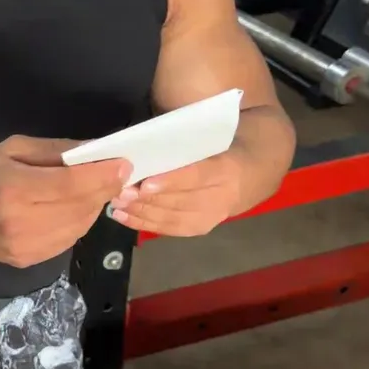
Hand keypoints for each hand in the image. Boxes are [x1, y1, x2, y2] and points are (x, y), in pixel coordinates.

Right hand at [0, 135, 131, 266]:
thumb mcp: (12, 149)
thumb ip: (55, 150)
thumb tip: (97, 150)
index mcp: (12, 188)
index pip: (68, 185)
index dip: (101, 176)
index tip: (125, 165)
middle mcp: (18, 221)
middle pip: (79, 207)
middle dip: (103, 190)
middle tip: (114, 175)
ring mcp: (23, 246)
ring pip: (79, 226)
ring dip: (93, 207)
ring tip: (91, 190)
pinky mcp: (28, 260)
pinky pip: (69, 240)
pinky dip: (79, 222)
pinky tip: (71, 209)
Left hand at [109, 150, 244, 235]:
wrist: (253, 173)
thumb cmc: (223, 147)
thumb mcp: (211, 139)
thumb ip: (183, 145)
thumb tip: (142, 145)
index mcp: (226, 169)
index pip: (196, 177)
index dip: (170, 182)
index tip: (144, 184)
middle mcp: (222, 197)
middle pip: (179, 201)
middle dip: (146, 200)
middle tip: (118, 192)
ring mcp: (212, 217)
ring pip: (171, 217)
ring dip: (140, 211)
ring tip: (115, 203)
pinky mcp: (201, 228)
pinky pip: (168, 228)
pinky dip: (142, 223)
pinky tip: (122, 216)